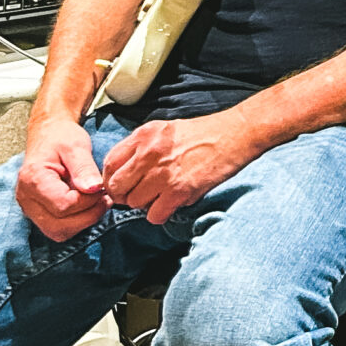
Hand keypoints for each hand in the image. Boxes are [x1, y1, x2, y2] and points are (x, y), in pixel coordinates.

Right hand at [16, 118, 109, 242]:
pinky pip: (57, 229)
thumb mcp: (76, 145)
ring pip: (58, 232)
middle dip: (88, 216)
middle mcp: (26, 198)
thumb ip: (84, 168)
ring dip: (83, 222)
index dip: (88, 201)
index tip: (102, 188)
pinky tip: (88, 206)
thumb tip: (94, 189)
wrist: (47, 134)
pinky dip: (76, 223)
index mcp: (33, 179)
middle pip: (59, 225)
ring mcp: (29, 208)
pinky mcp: (37, 213)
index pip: (63, 205)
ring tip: (98, 202)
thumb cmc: (61, 137)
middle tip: (105, 198)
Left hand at [100, 111, 258, 224]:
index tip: (121, 185)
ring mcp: (164, 172)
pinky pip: (154, 215)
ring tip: (160, 196)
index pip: (109, 164)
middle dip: (124, 196)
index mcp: (144, 135)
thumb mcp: (165, 129)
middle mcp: (150, 152)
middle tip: (138, 195)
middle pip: (117, 187)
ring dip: (145, 205)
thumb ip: (140, 147)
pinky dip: (160, 214)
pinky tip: (171, 204)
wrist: (236, 133)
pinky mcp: (180, 190)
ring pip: (134, 203)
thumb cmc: (202, 133)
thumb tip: (121, 173)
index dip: (111, 179)